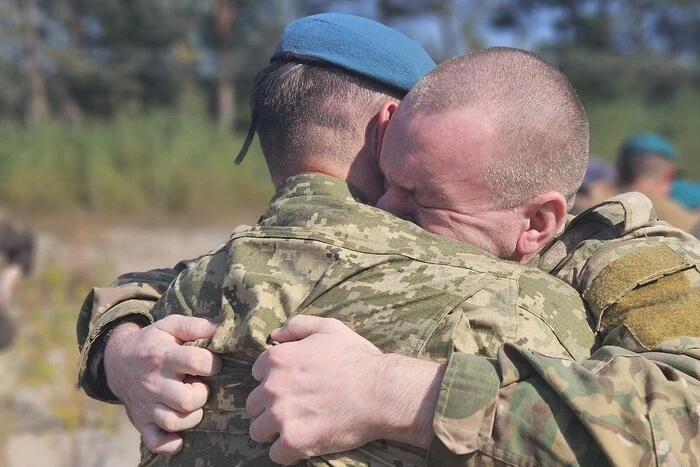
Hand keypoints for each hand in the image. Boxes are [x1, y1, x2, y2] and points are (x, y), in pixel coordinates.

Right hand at [104, 315, 221, 454]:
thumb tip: (220, 330)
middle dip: (202, 394)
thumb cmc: (152, 342)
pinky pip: (155, 441)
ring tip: (192, 404)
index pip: (197, 362)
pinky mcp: (140, 421)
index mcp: (163, 356)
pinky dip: (170, 443)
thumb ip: (194, 325)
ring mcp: (146, 405)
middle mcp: (154, 383)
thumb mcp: (169, 325)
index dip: (213, 363)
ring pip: (174, 422)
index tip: (212, 363)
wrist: (117, 360)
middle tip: (200, 386)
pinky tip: (180, 435)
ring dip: (191, 417)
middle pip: (186, 399)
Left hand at [246, 315, 443, 464]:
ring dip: (273, 431)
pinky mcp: (294, 441)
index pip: (257, 373)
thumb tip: (274, 335)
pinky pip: (276, 455)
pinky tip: (303, 444)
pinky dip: (287, 452)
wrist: (381, 392)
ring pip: (258, 431)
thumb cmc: (357, 358)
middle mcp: (273, 386)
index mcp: (277, 358)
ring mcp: (281, 416)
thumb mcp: (329, 328)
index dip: (274, 379)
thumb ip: (297, 326)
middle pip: (254, 404)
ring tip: (295, 428)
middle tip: (295, 408)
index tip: (292, 385)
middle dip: (270, 406)